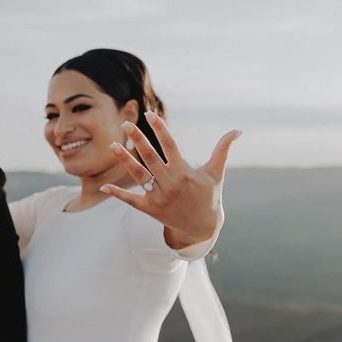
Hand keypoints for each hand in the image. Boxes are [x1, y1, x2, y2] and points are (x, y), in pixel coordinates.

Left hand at [101, 111, 240, 247]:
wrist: (202, 227)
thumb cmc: (209, 195)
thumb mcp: (216, 172)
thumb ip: (223, 149)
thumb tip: (238, 130)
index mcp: (184, 171)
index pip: (169, 145)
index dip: (159, 129)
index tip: (149, 114)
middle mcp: (170, 183)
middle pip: (150, 157)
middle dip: (138, 139)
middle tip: (127, 124)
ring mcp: (159, 197)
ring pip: (139, 175)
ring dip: (125, 160)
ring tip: (113, 145)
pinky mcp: (151, 209)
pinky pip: (131, 200)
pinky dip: (118, 194)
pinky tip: (103, 185)